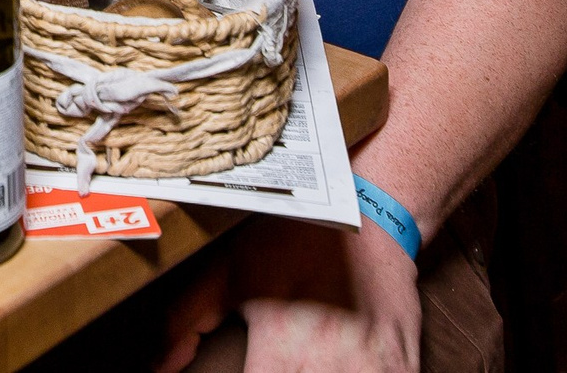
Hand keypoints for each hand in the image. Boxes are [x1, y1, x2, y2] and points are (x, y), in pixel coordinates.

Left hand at [158, 217, 419, 372]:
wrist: (368, 210)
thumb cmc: (292, 239)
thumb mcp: (229, 272)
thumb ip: (187, 319)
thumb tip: (161, 365)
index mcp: (280, 353)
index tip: (245, 371)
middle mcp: (328, 368)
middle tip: (274, 364)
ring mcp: (375, 370)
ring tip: (305, 363)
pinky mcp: (405, 365)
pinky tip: (342, 368)